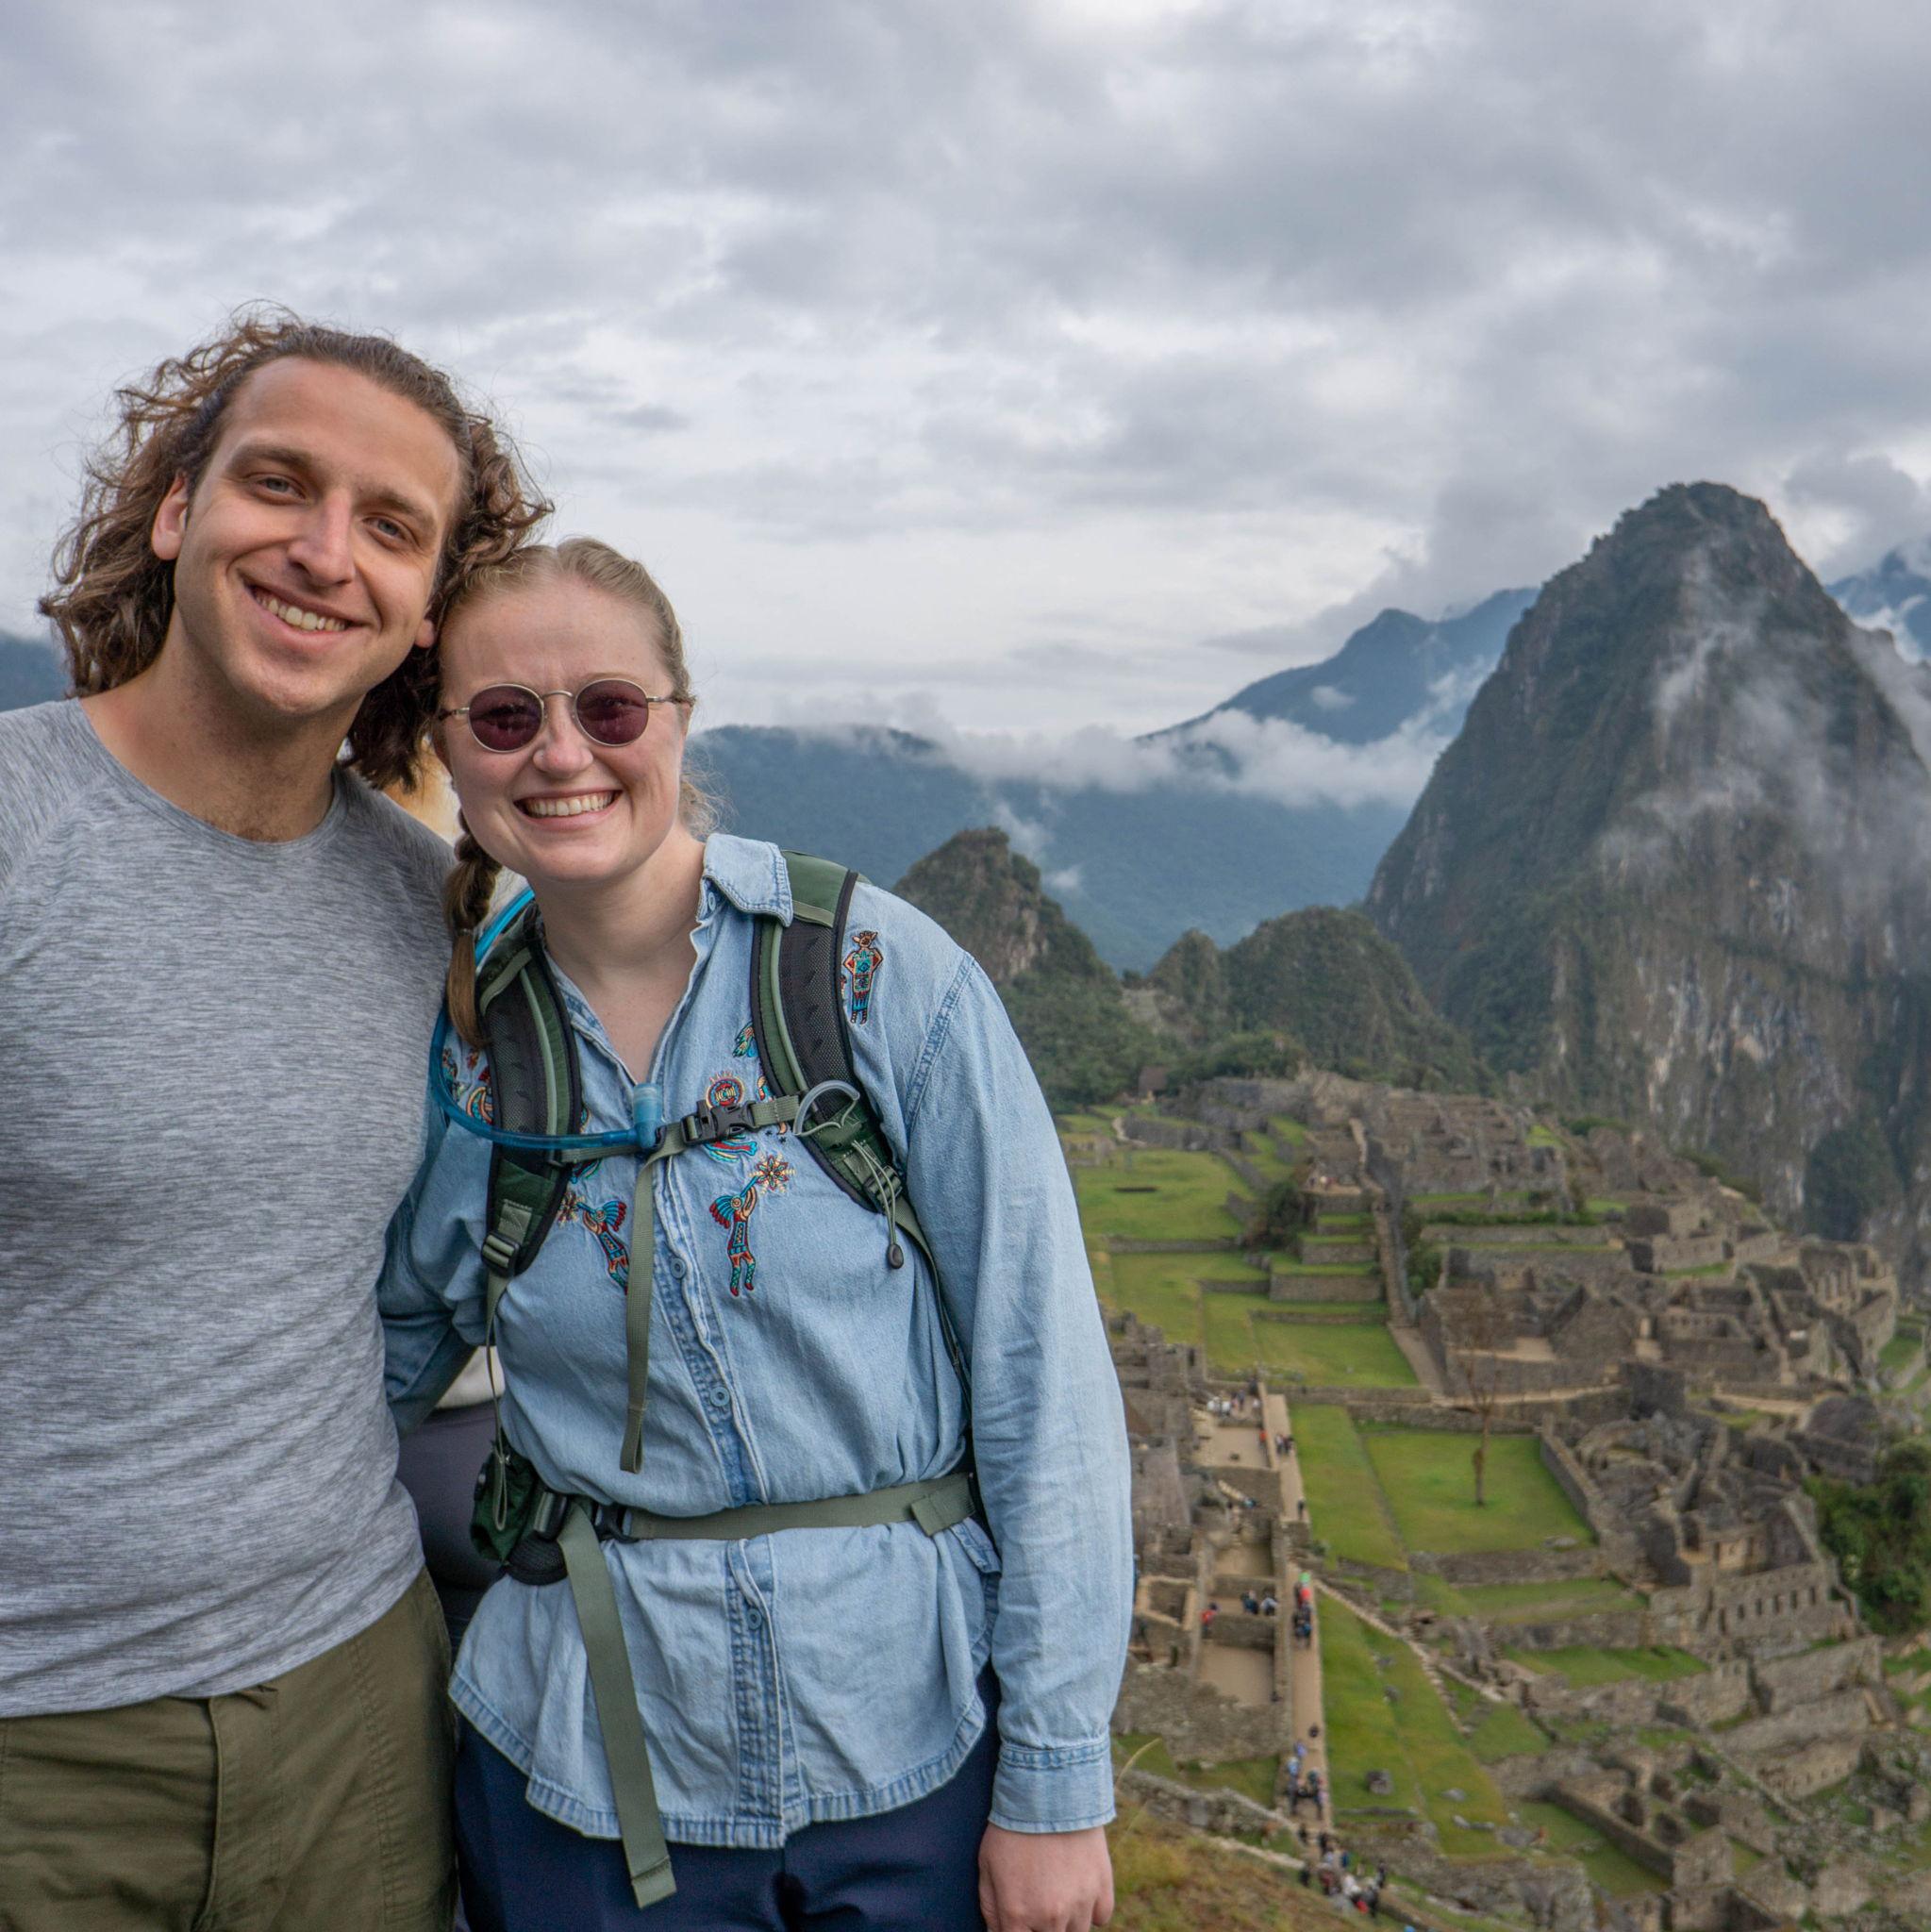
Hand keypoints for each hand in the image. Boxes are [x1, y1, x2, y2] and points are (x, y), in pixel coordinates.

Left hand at [977, 1822, 1113, 1931]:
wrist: (1049, 1789)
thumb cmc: (1011, 1826)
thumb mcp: (986, 1865)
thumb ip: (990, 1908)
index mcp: (1017, 1915)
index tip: (1019, 1920)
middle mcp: (1051, 1918)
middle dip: (1041, 1928)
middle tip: (1038, 1903)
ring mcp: (1080, 1904)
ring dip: (1067, 1921)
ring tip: (1056, 1892)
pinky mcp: (1103, 1887)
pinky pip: (1101, 1917)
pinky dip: (1091, 1909)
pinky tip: (1078, 1888)